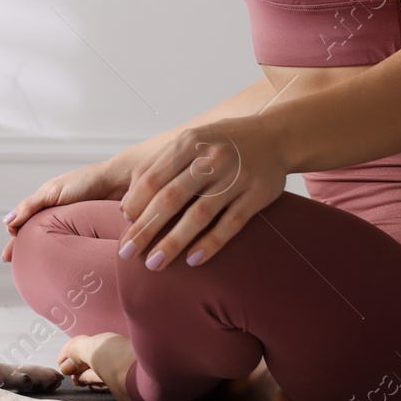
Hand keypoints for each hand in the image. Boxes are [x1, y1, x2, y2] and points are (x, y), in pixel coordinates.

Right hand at [1, 157, 128, 261]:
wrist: (119, 181)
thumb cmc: (86, 181)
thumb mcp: (52, 192)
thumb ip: (31, 206)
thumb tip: (7, 221)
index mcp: (47, 205)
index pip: (25, 225)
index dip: (16, 240)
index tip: (8, 257)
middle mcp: (59, 216)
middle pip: (38, 238)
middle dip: (27, 252)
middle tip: (19, 271)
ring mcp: (74, 226)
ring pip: (55, 245)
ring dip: (45, 256)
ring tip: (36, 273)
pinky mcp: (89, 234)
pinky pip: (73, 248)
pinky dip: (65, 257)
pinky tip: (62, 267)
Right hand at [57, 332, 138, 400]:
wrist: (144, 381)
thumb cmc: (118, 360)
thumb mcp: (92, 349)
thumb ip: (76, 350)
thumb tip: (65, 360)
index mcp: (104, 342)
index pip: (83, 344)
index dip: (70, 353)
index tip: (61, 364)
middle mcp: (111, 354)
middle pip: (89, 359)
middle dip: (76, 366)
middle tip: (68, 375)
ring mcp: (117, 370)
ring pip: (96, 372)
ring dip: (84, 376)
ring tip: (76, 381)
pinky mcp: (121, 386)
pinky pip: (104, 383)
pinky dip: (95, 384)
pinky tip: (91, 386)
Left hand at [115, 116, 286, 271]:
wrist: (275, 136)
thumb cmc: (222, 144)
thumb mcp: (190, 142)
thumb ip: (158, 167)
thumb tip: (127, 206)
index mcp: (189, 143)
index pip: (153, 178)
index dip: (136, 204)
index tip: (124, 225)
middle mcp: (211, 159)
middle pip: (170, 198)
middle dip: (145, 228)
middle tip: (127, 252)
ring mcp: (236, 177)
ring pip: (199, 215)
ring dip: (173, 243)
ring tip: (154, 264)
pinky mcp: (257, 194)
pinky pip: (231, 224)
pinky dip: (210, 243)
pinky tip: (193, 260)